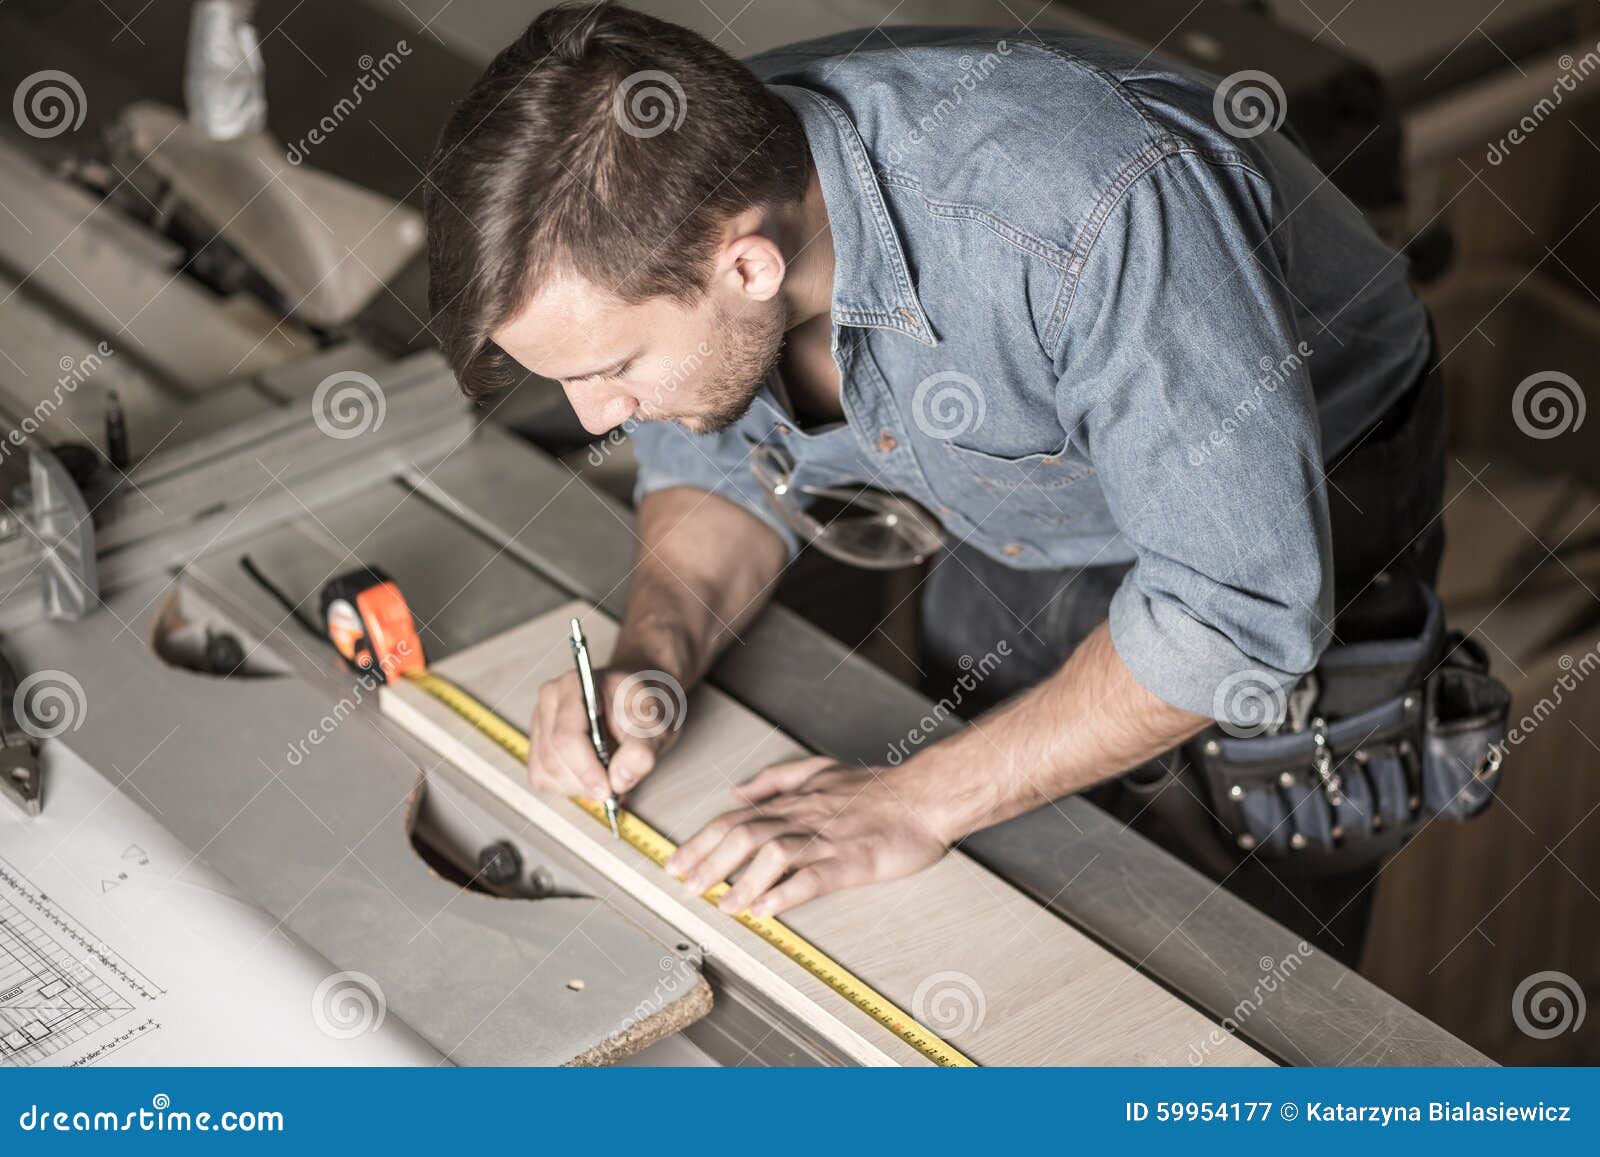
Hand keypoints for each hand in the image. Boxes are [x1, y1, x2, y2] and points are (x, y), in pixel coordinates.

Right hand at [526, 667, 686, 799]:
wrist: (638, 701)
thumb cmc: (643, 705)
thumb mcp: (655, 723)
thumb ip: (641, 749)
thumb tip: (619, 779)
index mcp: (576, 685)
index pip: (567, 736)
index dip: (586, 769)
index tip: (608, 789)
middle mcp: (551, 699)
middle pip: (554, 758)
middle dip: (586, 782)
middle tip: (616, 786)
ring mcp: (541, 720)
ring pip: (546, 771)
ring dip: (578, 787)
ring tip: (607, 778)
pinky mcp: (539, 741)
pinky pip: (542, 777)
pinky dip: (568, 787)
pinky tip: (590, 777)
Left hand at [665, 757, 949, 917]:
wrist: (925, 795)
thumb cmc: (879, 788)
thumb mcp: (820, 770)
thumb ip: (776, 780)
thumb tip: (737, 792)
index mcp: (794, 801)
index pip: (735, 819)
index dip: (701, 842)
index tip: (676, 863)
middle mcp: (804, 818)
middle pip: (744, 835)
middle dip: (709, 862)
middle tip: (686, 886)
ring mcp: (827, 839)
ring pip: (773, 854)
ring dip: (742, 881)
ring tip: (723, 904)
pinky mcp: (852, 860)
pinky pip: (813, 877)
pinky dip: (785, 894)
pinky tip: (767, 909)